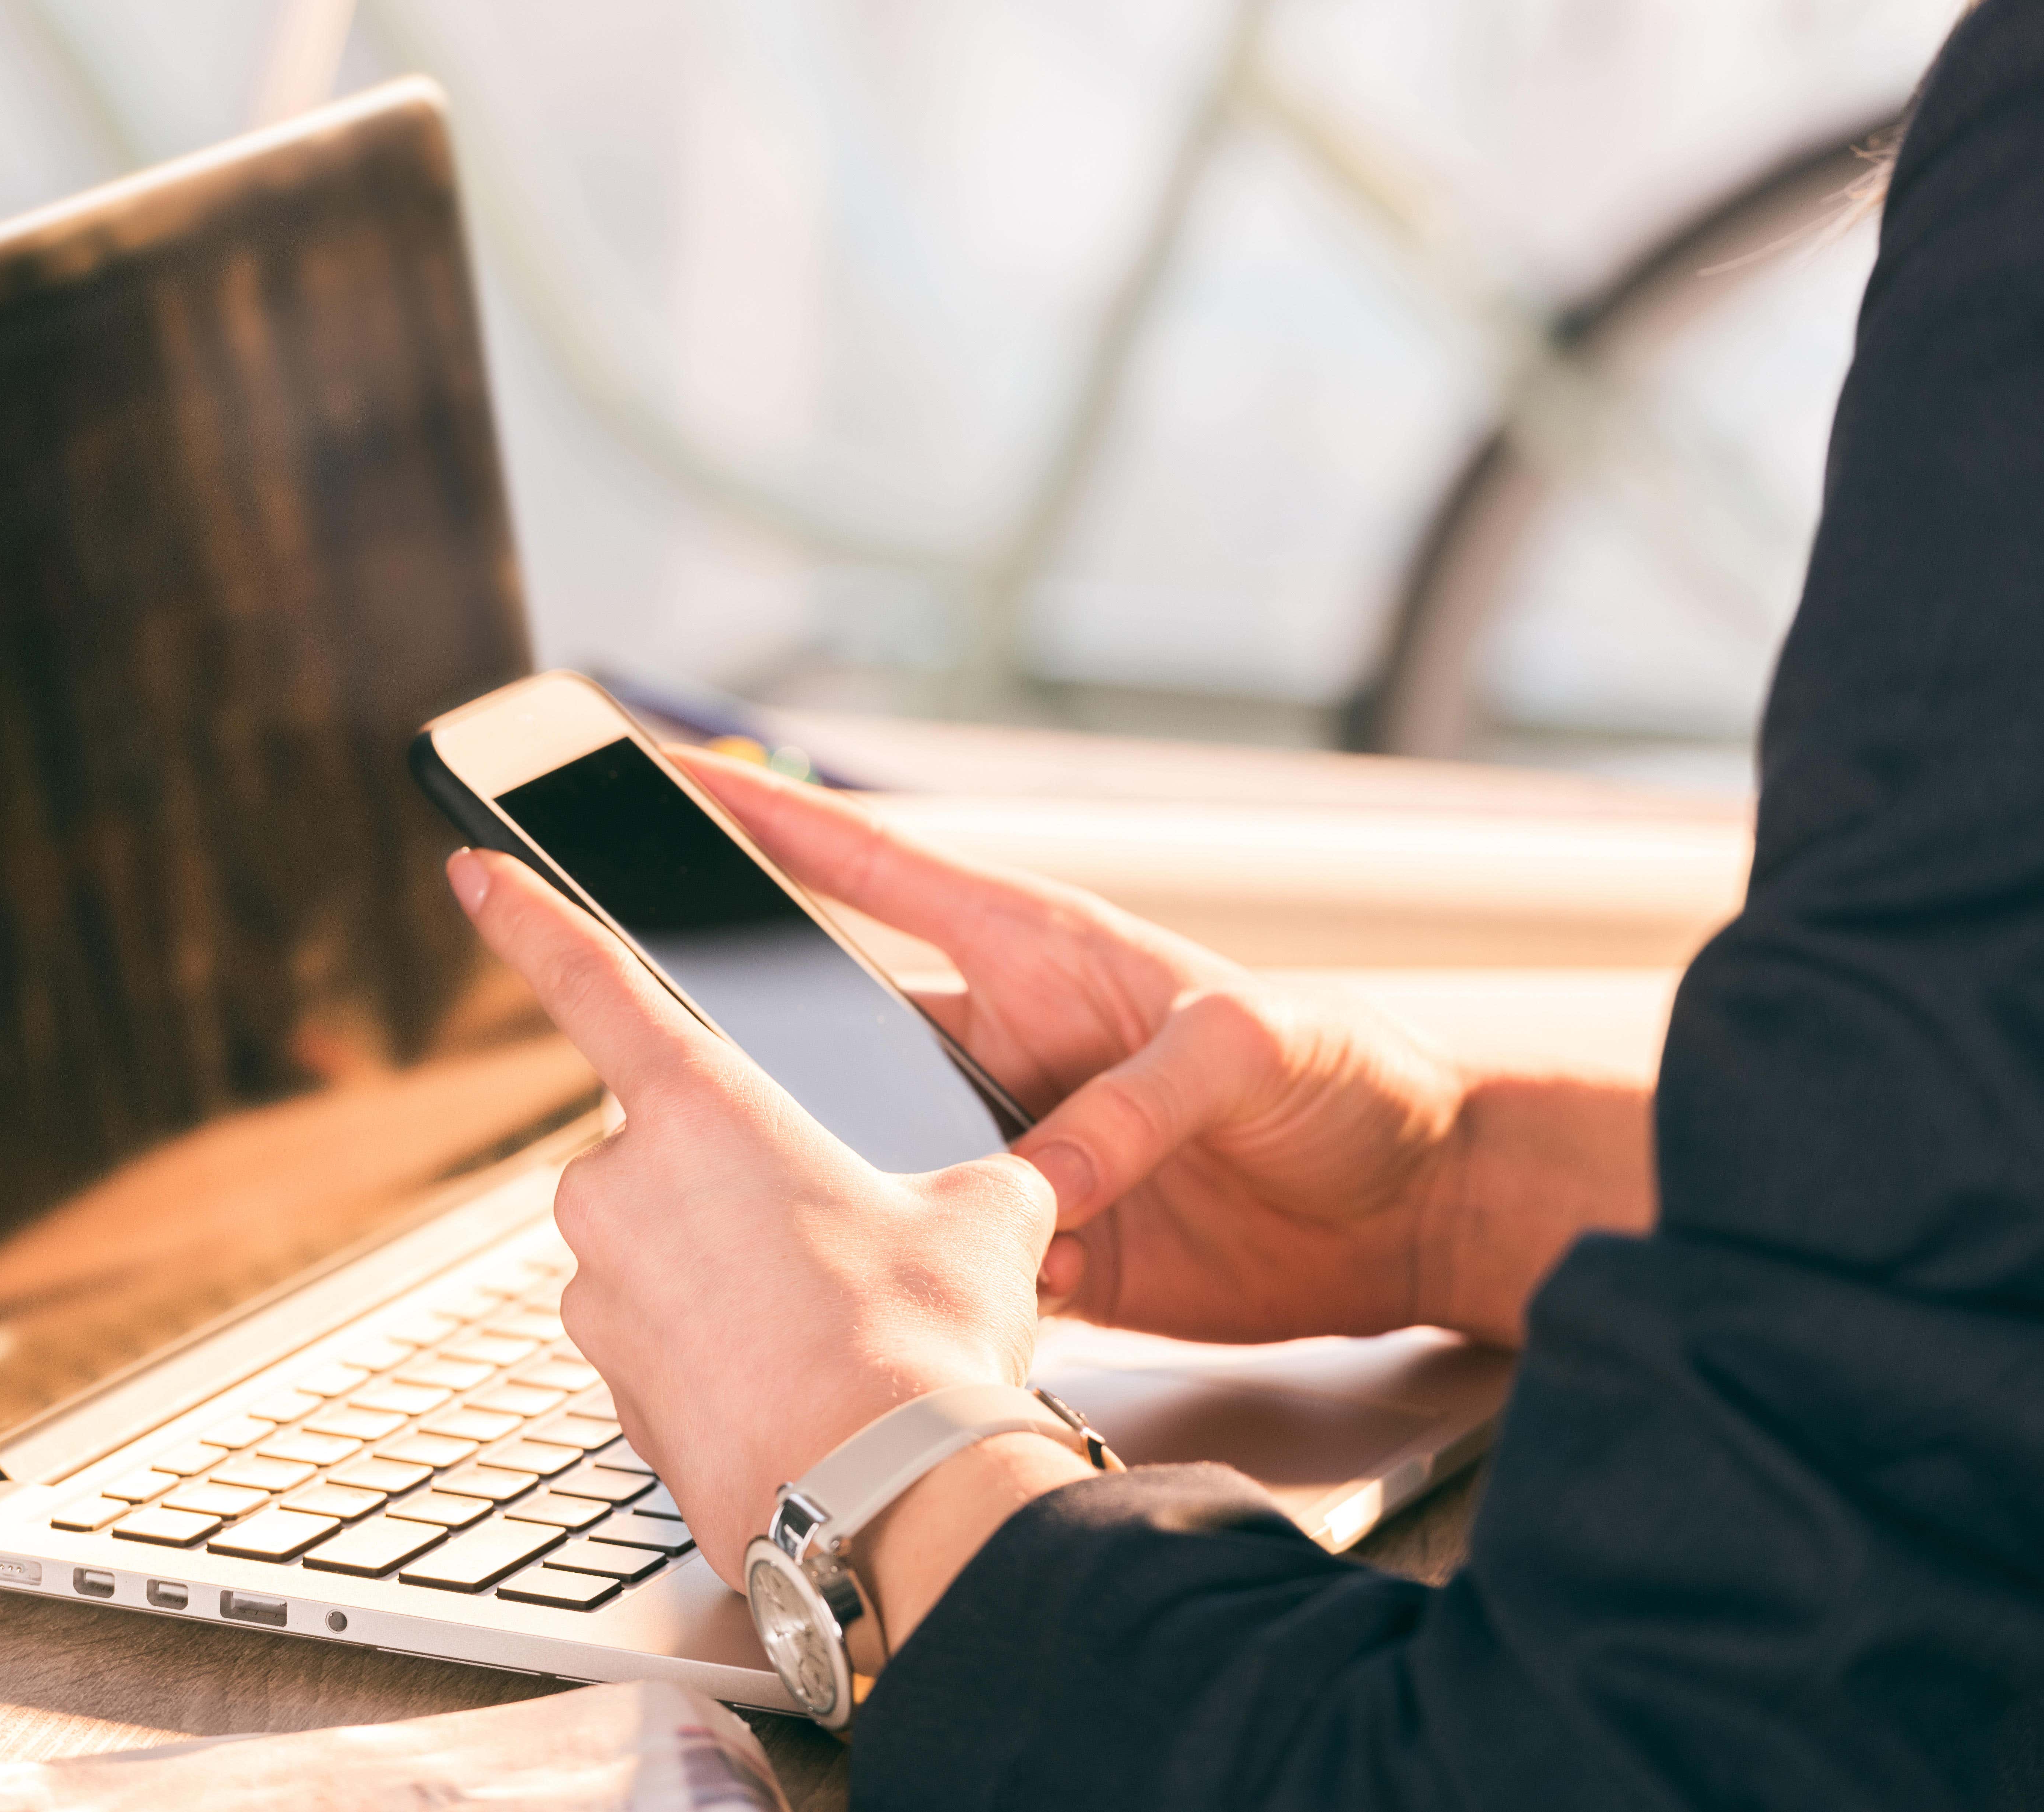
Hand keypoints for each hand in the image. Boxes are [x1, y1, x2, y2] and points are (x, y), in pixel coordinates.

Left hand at [443, 845, 1052, 1569]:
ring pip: (660, 1252)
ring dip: (726, 1274)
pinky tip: (792, 1383)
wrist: (884, 1502)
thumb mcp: (981, 1216)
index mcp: (697, 1107)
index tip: (477, 874)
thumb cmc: (918, 1344)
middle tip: (828, 1240)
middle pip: (661, 1150)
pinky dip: (713, 1350)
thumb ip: (962, 1173)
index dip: (526, 915)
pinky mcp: (611, 1387)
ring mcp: (603, 1295)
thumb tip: (991, 1191)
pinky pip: (660, 1338)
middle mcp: (621, 1189)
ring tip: (825, 1327)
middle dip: (735, 1185)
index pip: (586, 977)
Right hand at [671, 749, 1548, 1347]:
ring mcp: (1022, 1146)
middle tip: (664, 1043)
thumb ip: (1150, 1094)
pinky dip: (924, 1282)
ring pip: (885, 1154)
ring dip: (841, 1177)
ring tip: (769, 1201)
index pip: (880, 870)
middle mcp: (1012, 1046)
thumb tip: (1054, 1176)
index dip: (775, 820)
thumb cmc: (1357, 1082)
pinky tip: (893, 1297)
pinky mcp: (1049, 1241)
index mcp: (1044, 957)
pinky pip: (954, 1258)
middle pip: (851, 1030)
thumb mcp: (1259, 1045)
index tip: (674, 779)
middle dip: (764, 1038)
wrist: (1418, 1207)